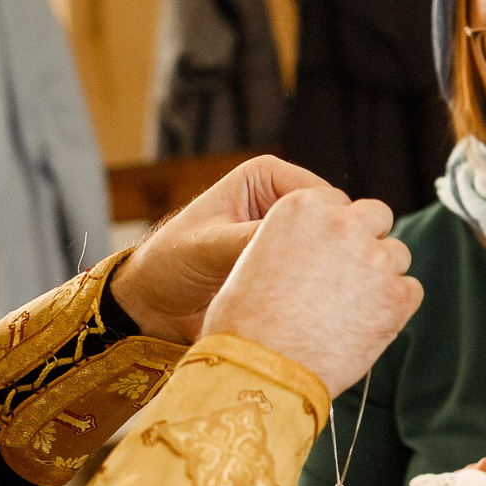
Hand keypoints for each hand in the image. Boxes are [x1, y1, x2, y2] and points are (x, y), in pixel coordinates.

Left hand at [110, 155, 334, 340]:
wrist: (151, 306)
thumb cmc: (169, 263)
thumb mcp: (210, 246)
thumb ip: (253, 240)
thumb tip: (304, 244)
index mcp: (266, 177)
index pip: (322, 195)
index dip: (333, 225)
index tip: (334, 259)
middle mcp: (281, 201)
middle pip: (332, 223)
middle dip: (332, 251)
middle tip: (327, 285)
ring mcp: (286, 236)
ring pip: (329, 251)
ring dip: (325, 274)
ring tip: (320, 300)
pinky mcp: (287, 267)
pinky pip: (317, 276)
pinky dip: (318, 291)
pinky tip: (314, 308)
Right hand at [201, 189, 421, 393]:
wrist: (262, 370)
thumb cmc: (245, 324)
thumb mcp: (255, 258)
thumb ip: (296, 241)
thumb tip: (317, 250)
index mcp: (302, 207)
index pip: (337, 202)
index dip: (334, 230)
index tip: (328, 253)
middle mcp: (344, 224)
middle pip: (376, 216)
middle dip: (367, 240)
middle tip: (350, 275)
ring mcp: (375, 259)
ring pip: (396, 255)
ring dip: (381, 275)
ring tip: (352, 309)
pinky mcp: (397, 296)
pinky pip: (411, 291)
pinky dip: (395, 307)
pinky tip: (366, 326)